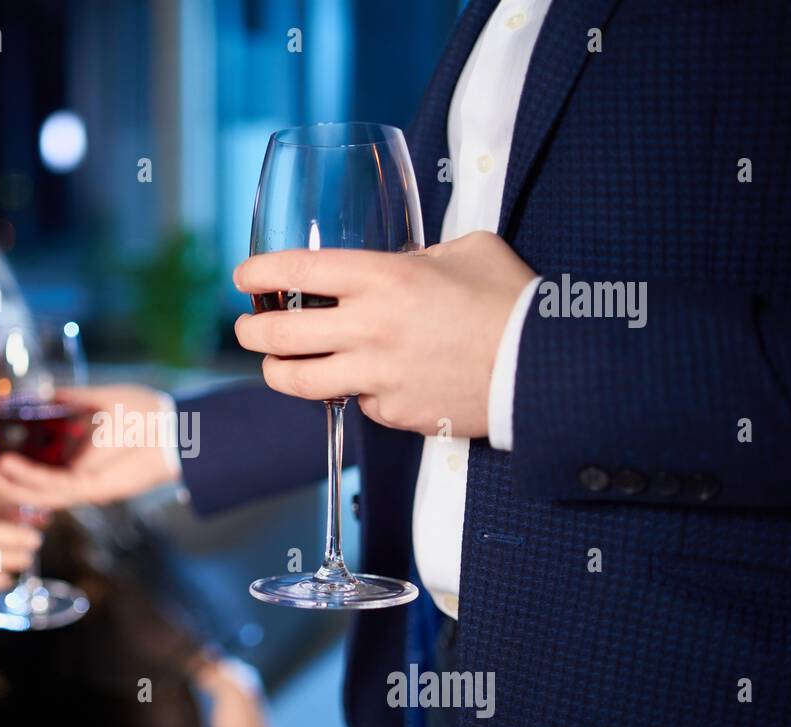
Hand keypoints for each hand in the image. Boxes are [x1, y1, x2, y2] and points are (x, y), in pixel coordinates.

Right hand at [0, 384, 180, 508]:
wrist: (172, 426)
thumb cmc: (146, 412)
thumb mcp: (99, 400)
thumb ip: (72, 399)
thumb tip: (46, 394)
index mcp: (82, 456)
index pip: (44, 467)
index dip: (19, 465)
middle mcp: (82, 474)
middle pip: (36, 486)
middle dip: (8, 481)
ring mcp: (87, 485)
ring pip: (40, 493)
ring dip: (12, 483)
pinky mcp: (93, 491)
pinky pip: (54, 489)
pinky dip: (29, 479)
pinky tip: (10, 466)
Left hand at [233, 230, 536, 437]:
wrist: (545, 368)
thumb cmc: (513, 304)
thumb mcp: (469, 250)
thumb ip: (424, 254)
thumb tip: (405, 263)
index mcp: (384, 278)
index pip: (298, 271)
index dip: (259, 273)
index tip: (244, 276)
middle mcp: (370, 328)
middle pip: (279, 335)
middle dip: (250, 332)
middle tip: (246, 329)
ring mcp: (377, 375)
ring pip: (298, 381)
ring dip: (276, 372)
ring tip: (275, 365)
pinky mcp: (393, 412)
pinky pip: (357, 403)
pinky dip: (356, 393)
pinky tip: (370, 382)